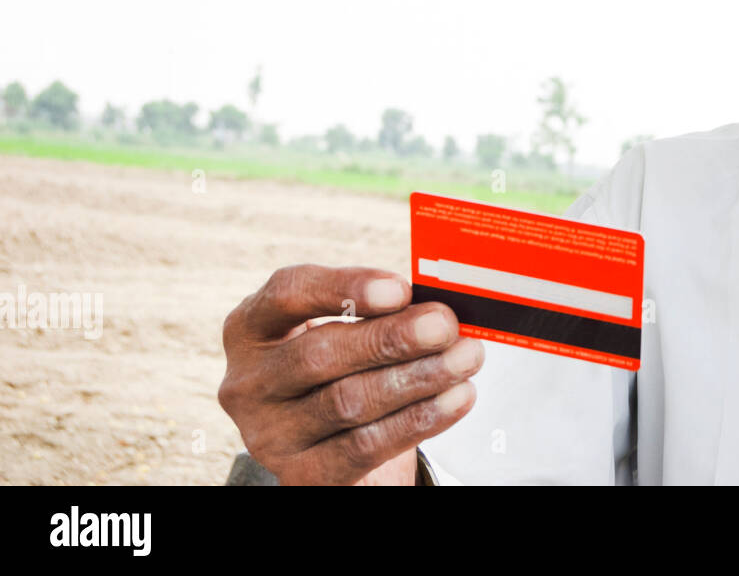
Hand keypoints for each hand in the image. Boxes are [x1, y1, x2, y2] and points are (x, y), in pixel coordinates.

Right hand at [218, 264, 483, 484]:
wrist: (324, 433)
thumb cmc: (342, 358)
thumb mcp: (343, 325)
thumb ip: (380, 307)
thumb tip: (440, 303)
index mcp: (251, 326)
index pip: (287, 294)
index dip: (344, 288)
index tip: (400, 288)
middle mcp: (248, 381)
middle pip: (319, 354)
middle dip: (392, 338)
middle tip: (446, 325)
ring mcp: (268, 434)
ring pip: (347, 402)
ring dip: (417, 378)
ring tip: (466, 357)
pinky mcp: (301, 474)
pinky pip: (365, 447)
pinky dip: (419, 420)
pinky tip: (457, 398)